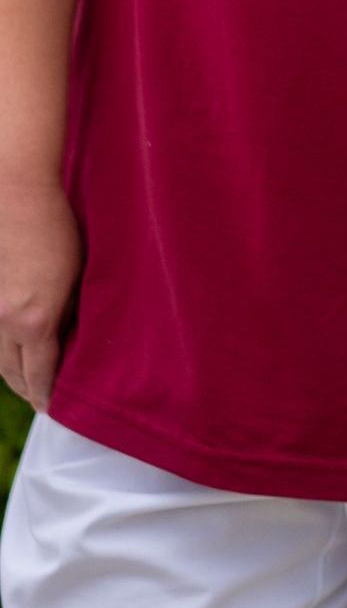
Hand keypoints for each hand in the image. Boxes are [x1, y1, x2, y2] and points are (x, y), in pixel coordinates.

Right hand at [0, 178, 80, 411]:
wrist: (17, 197)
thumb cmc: (58, 232)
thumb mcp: (78, 277)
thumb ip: (71, 315)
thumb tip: (73, 342)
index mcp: (34, 321)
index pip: (40, 375)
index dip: (49, 396)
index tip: (60, 410)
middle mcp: (6, 323)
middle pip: (14, 375)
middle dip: (31, 391)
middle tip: (49, 402)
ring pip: (0, 360)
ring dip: (16, 376)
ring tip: (35, 384)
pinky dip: (6, 355)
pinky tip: (20, 354)